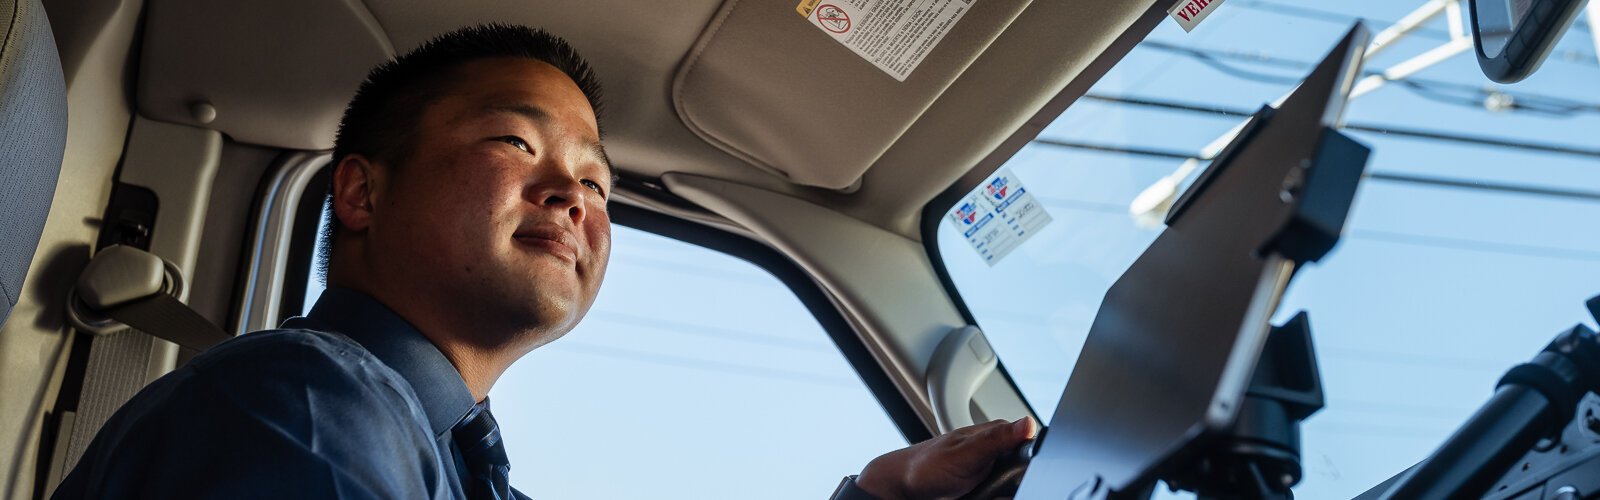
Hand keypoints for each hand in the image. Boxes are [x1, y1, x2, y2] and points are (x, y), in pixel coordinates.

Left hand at [855, 417, 1037, 499]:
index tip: (1015, 473)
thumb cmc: (926, 465)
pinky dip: (997, 498)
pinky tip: (986, 495)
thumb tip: (1029, 423)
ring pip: (1013, 487)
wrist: (904, 488)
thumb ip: (997, 438)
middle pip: (1024, 471)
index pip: (1030, 444)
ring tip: (983, 491)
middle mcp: (995, 451)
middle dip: (1016, 483)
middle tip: (992, 485)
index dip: (1031, 461)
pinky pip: (1002, 496)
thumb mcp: (965, 451)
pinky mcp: (985, 488)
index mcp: (995, 434)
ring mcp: (991, 471)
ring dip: (1005, 493)